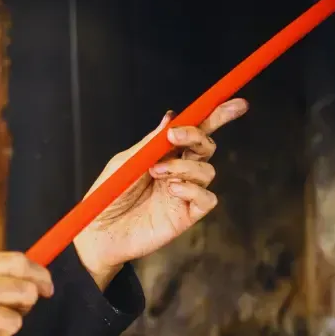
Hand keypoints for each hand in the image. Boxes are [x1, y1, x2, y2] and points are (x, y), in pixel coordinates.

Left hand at [73, 99, 248, 288]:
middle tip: (174, 137)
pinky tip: (172, 190)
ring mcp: (184, 193)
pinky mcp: (187, 215)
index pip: (195, 131)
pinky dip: (193, 189)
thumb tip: (171, 118)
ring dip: (184, 166)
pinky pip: (207, 198)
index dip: (217, 116)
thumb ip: (150, 143)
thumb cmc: (108, 196)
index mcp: (164, 154)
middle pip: (206, 146)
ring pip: (207, 170)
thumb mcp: (125, 162)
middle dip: (197, 136)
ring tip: (156, 172)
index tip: (234, 104)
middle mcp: (179, 171)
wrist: (99, 231)